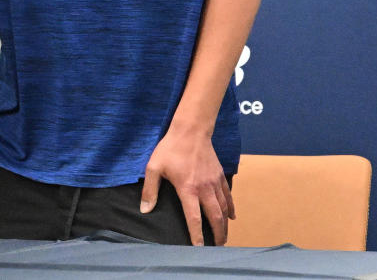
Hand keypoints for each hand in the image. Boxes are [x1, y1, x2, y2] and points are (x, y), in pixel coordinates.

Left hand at [141, 127, 233, 245]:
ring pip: (224, 207)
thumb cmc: (171, 148)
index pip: (194, 217)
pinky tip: (231, 215)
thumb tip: (145, 210)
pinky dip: (230, 207)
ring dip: (225, 223)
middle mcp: (204, 188)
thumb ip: (150, 190)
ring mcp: (214, 181)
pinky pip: (227, 194)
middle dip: (218, 233)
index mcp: (188, 188)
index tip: (199, 248)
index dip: (197, 234)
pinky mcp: (219, 174)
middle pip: (215, 216)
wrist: (192, 129)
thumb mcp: (154, 167)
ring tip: (224, 236)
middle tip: (218, 246)